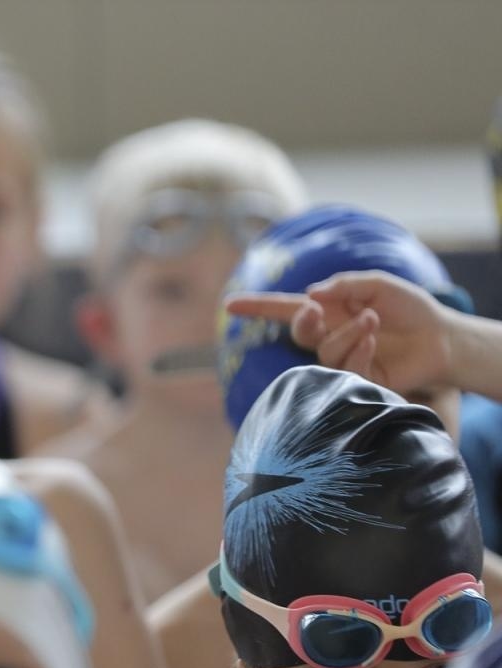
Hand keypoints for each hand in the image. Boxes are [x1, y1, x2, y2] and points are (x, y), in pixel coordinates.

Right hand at [225, 271, 454, 397]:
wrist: (441, 338)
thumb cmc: (410, 308)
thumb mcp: (379, 285)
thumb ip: (344, 285)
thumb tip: (309, 298)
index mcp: (328, 311)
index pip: (284, 309)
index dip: (257, 308)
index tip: (229, 305)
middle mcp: (329, 336)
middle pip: (298, 332)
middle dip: (303, 322)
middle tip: (316, 311)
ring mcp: (341, 359)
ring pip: (324, 351)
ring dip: (347, 333)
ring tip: (374, 321)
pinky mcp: (356, 380)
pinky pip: (345, 368)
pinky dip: (360, 351)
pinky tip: (376, 341)